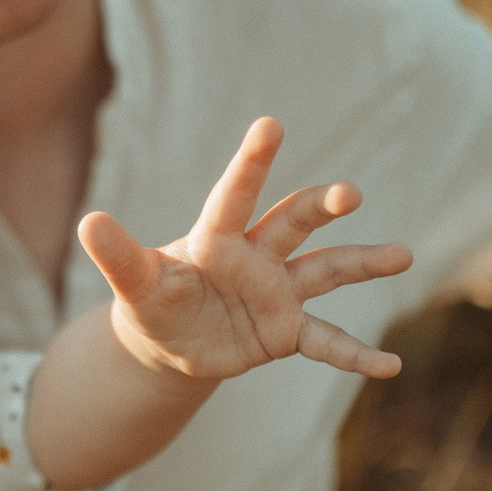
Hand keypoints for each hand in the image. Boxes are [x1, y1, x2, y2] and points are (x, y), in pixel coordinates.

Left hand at [77, 116, 410, 382]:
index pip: (235, 195)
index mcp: (217, 238)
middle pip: (293, 223)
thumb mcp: (135, 285)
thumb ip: (119, 256)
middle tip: (349, 192)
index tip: (270, 123)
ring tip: (403, 254)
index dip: (252, 162)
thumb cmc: (154, 302)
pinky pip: (326, 341)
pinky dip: (356, 355)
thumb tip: (88, 222)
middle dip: (320, 206)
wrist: (171, 342)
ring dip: (363, 263)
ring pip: (326, 271)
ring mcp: (278, 292)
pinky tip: (390, 367)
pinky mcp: (286, 330)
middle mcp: (256, 256)